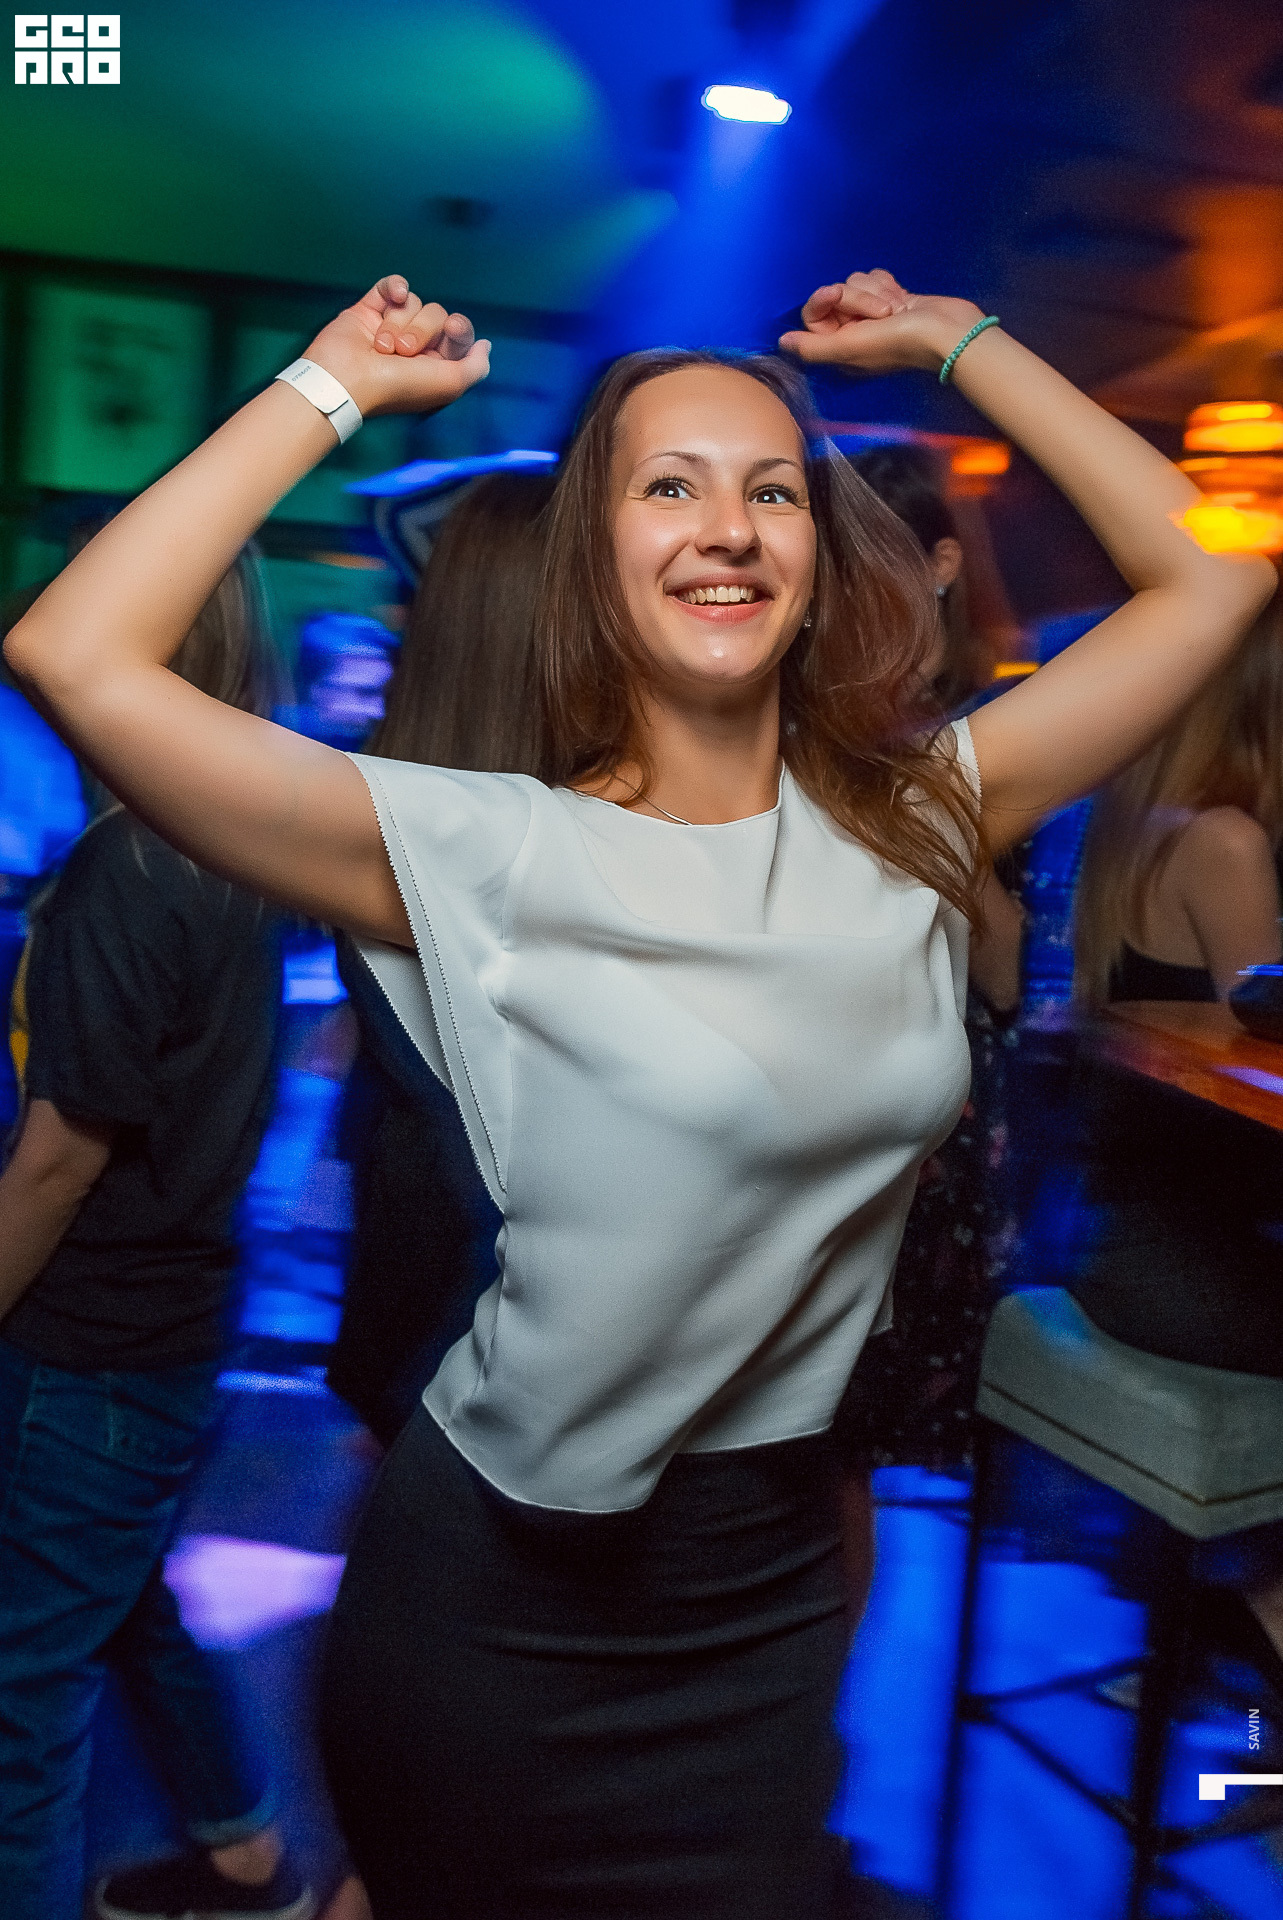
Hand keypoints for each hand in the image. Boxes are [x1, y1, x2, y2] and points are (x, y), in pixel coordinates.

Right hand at [302, 275, 489, 418]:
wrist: (346, 379)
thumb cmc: (397, 387)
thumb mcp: (450, 385)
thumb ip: (476, 367)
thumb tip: (485, 345)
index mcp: (436, 364)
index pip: (458, 334)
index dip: (459, 328)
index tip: (452, 328)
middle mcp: (416, 345)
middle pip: (437, 314)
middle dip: (421, 331)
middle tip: (403, 352)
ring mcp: (392, 326)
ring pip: (414, 303)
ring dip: (399, 324)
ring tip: (382, 347)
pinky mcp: (370, 310)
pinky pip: (391, 286)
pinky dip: (394, 286)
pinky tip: (396, 295)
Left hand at [779, 270, 984, 376]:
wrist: (945, 330)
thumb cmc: (897, 342)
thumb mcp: (848, 348)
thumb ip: (812, 347)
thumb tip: (782, 344)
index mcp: (837, 347)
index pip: (813, 312)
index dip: (824, 298)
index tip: (836, 294)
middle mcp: (850, 331)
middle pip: (836, 294)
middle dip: (858, 297)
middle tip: (880, 314)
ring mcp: (870, 314)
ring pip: (857, 283)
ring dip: (876, 293)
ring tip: (895, 310)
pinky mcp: (889, 298)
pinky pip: (875, 278)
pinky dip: (888, 285)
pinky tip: (902, 300)